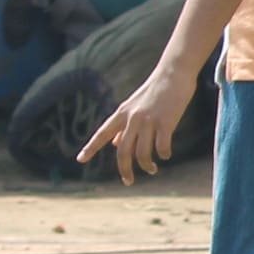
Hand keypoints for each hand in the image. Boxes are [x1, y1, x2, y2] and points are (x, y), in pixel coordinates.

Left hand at [79, 59, 196, 184]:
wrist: (174, 72)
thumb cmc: (156, 89)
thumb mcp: (134, 106)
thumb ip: (123, 125)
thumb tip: (114, 144)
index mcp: (122, 113)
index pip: (102, 133)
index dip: (91, 147)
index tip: (80, 159)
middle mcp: (132, 118)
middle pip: (123, 151)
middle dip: (125, 170)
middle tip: (128, 181)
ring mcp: (149, 120)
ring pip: (142, 152)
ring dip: (147, 166)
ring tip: (152, 170)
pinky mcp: (166, 122)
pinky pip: (161, 146)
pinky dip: (163, 154)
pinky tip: (166, 155)